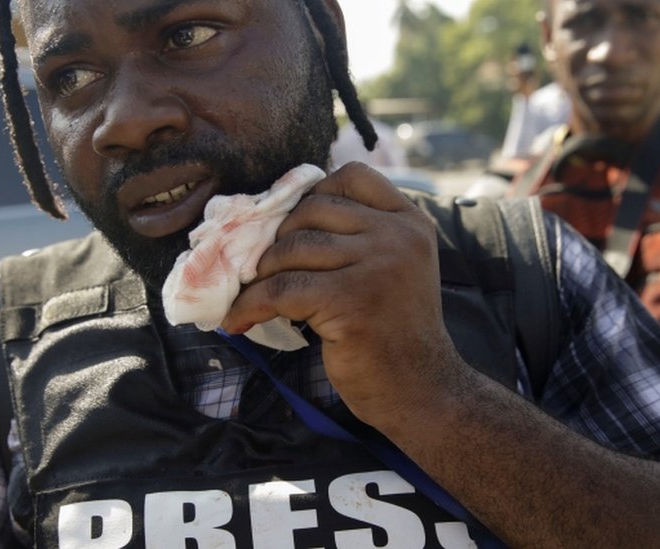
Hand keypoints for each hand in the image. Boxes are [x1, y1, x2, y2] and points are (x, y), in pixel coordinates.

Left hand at [222, 162, 459, 426]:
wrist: (421, 390)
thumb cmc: (395, 332)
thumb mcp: (391, 268)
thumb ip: (359, 235)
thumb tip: (280, 214)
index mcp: (410, 222)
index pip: (352, 177)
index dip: (312, 195)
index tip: (291, 227)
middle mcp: (399, 236)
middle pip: (312, 210)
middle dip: (277, 239)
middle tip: (259, 269)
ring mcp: (379, 266)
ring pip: (292, 248)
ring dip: (260, 275)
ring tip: (250, 295)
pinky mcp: (352, 300)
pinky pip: (281, 290)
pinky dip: (251, 305)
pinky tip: (239, 321)